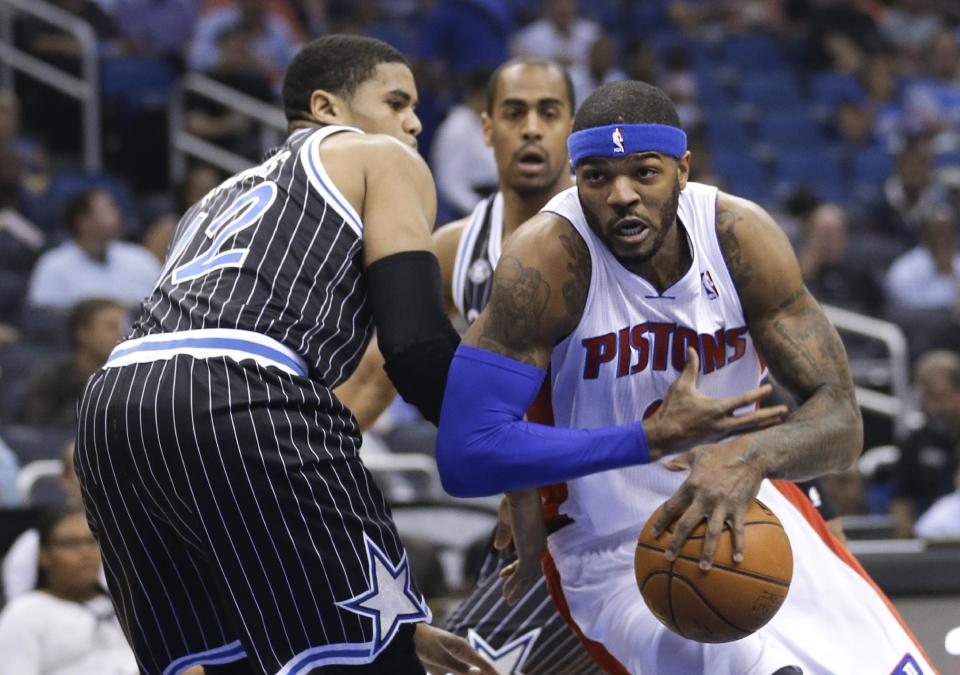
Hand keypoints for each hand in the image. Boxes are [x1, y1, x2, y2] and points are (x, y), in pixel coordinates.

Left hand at [414, 623, 496, 674]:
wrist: (405, 635)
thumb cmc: (424, 642)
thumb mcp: (441, 657)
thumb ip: (459, 667)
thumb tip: (479, 674)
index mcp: (462, 648)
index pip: (482, 664)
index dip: (493, 673)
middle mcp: (459, 654)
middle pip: (477, 669)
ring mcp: (450, 659)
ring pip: (467, 673)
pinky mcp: (441, 666)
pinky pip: (456, 674)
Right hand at [496, 490, 545, 604]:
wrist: (521, 492)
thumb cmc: (515, 499)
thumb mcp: (506, 519)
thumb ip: (504, 533)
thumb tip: (499, 547)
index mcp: (535, 536)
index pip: (527, 557)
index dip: (515, 569)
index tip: (502, 574)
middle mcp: (538, 544)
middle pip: (530, 570)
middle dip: (518, 583)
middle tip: (508, 595)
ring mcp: (536, 549)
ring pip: (528, 575)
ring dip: (517, 588)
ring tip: (507, 599)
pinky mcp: (530, 552)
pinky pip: (523, 574)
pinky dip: (516, 585)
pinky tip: (507, 592)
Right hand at [644, 348, 786, 455]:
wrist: (663, 436)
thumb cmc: (672, 410)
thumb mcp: (680, 387)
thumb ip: (689, 368)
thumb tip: (692, 349)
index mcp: (716, 409)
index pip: (743, 400)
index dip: (758, 392)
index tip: (770, 387)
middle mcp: (723, 423)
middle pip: (753, 420)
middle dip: (770, 415)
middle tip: (785, 411)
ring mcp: (721, 434)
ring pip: (748, 430)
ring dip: (764, 425)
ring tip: (778, 422)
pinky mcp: (717, 440)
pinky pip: (739, 436)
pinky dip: (751, 433)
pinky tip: (758, 432)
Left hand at [650, 436, 764, 569]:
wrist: (750, 454)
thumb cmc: (721, 452)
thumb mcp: (696, 454)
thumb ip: (679, 462)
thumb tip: (664, 465)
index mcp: (691, 485)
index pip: (671, 507)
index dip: (661, 522)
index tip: (653, 535)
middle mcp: (704, 497)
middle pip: (686, 524)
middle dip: (676, 542)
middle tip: (668, 558)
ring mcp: (722, 505)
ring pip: (711, 532)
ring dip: (707, 552)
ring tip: (703, 568)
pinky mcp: (738, 508)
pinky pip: (737, 530)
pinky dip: (738, 546)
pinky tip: (737, 560)